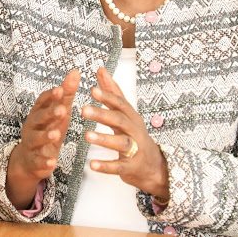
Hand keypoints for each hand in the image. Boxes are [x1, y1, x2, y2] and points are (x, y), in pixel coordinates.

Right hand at [6, 69, 80, 208]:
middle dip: (49, 114)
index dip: (51, 96)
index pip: (42, 101)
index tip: (61, 89)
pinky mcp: (34, 161)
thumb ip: (66, 94)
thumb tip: (75, 72)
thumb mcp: (58, 111)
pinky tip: (52, 162)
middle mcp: (32, 126)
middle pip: (39, 118)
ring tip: (55, 135)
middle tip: (62, 110)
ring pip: (36, 139)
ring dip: (45, 136)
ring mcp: (31, 144)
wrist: (29, 159)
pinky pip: (38, 161)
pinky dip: (44, 162)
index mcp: (39, 112)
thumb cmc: (47, 128)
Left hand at [81, 67, 169, 202]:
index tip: (93, 90)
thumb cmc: (135, 135)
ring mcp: (134, 149)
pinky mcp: (130, 167)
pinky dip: (106, 166)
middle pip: (119, 120)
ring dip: (104, 139)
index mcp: (131, 116)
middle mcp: (134, 131)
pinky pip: (118, 166)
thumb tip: (100, 70)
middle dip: (102, 115)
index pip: (120, 103)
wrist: (154, 165)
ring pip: (121, 143)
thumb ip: (112, 92)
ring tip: (87, 136)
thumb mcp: (126, 112)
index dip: (107, 97)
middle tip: (84, 110)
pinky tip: (92, 164)